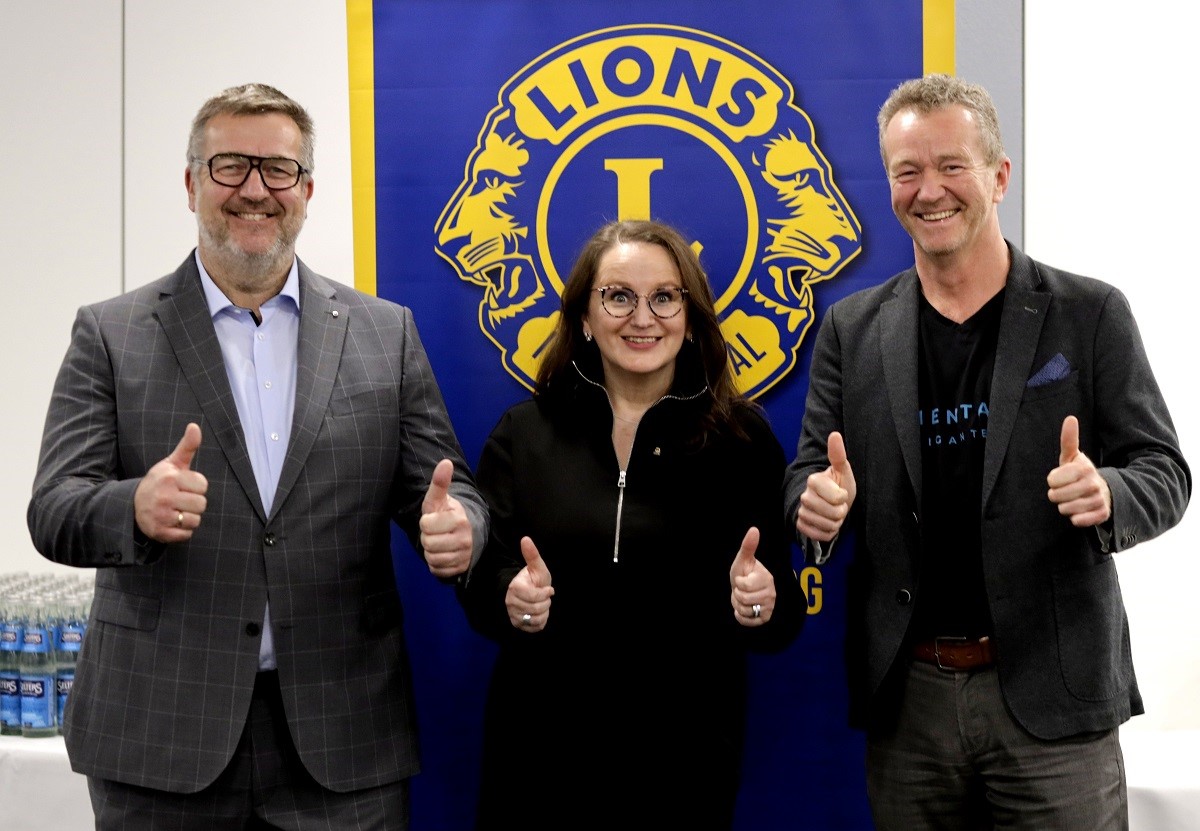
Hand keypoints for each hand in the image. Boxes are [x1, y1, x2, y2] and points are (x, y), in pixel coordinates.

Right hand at [134, 423, 208, 542]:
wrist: (131, 506)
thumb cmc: (159, 483)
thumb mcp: (171, 463)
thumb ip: (187, 447)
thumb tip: (195, 426)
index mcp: (169, 478)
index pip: (203, 485)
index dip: (196, 486)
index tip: (184, 486)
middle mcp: (164, 497)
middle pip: (201, 504)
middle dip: (194, 503)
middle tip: (180, 500)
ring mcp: (161, 516)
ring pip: (195, 520)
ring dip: (188, 518)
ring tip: (176, 511)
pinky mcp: (160, 533)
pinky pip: (186, 535)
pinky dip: (182, 531)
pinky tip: (171, 522)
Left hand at [419, 458, 474, 577]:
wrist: (467, 533)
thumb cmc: (447, 514)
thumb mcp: (440, 499)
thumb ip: (440, 482)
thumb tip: (445, 462)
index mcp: (459, 519)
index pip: (426, 525)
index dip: (426, 522)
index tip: (434, 519)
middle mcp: (464, 538)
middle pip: (428, 543)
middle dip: (428, 537)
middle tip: (436, 532)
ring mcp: (464, 555)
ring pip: (432, 558)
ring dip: (431, 551)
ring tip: (439, 541)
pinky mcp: (460, 568)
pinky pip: (437, 569)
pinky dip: (436, 563)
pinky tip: (442, 553)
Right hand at [505, 536, 553, 630]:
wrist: (528, 592)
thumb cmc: (534, 579)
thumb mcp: (537, 567)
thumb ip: (532, 554)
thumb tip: (526, 538)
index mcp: (514, 588)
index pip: (535, 597)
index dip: (545, 593)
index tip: (549, 589)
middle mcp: (511, 602)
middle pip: (536, 609)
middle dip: (546, 602)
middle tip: (545, 597)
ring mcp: (513, 615)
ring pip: (536, 619)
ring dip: (544, 612)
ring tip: (542, 604)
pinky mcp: (518, 624)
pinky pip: (535, 627)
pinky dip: (541, 621)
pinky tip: (540, 613)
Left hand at [729, 527, 774, 625]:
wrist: (750, 590)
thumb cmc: (746, 573)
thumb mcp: (744, 560)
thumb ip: (748, 546)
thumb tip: (754, 529)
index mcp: (766, 578)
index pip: (744, 585)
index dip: (738, 582)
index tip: (743, 579)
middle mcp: (770, 594)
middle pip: (743, 598)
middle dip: (737, 594)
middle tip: (742, 589)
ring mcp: (769, 607)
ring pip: (744, 610)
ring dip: (738, 604)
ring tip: (744, 597)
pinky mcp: (764, 618)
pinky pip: (746, 621)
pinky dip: (740, 615)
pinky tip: (745, 607)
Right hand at [796, 431, 855, 540]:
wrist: (830, 504)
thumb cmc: (839, 486)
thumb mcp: (842, 471)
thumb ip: (838, 454)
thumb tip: (835, 434)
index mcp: (813, 480)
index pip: (837, 497)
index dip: (844, 497)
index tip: (841, 492)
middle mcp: (804, 496)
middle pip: (833, 513)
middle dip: (841, 511)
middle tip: (838, 505)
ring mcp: (801, 511)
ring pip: (828, 525)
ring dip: (836, 522)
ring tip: (833, 513)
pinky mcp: (801, 526)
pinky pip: (821, 536)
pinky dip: (829, 532)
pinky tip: (827, 523)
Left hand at [1047, 415, 1111, 526]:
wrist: (1103, 492)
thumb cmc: (1080, 474)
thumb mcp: (1072, 457)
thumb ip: (1069, 440)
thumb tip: (1070, 418)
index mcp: (1084, 468)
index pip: (1051, 480)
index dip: (1053, 481)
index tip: (1061, 478)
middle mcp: (1093, 483)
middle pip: (1055, 496)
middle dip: (1057, 495)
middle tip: (1067, 490)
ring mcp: (1099, 500)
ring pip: (1065, 509)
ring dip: (1066, 506)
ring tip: (1074, 499)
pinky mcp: (1102, 515)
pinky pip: (1078, 521)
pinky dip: (1076, 518)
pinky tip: (1081, 511)